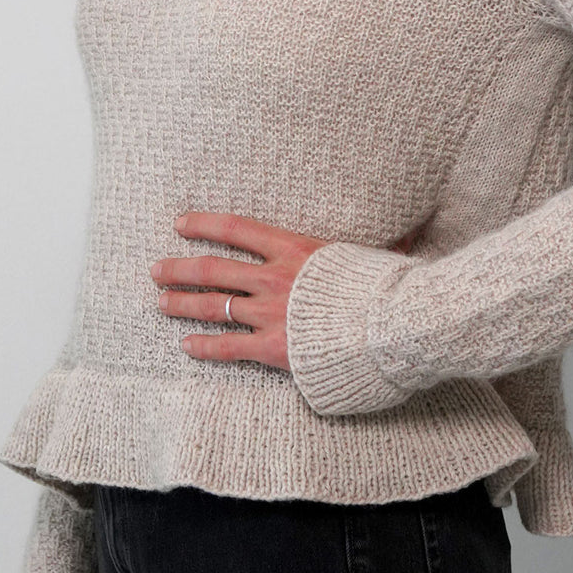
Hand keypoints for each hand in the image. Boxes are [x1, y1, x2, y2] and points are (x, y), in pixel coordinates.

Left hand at [152, 212, 417, 370]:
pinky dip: (204, 346)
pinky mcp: (272, 349)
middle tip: (157, 268)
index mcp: (295, 248)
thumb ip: (385, 242)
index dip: (204, 224)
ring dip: (182, 304)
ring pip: (212, 306)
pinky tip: (187, 346)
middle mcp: (274, 278)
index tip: (180, 223)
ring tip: (161, 302)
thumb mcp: (379, 255)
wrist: (390, 327)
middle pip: (212, 269)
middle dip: (180, 268)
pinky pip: (227, 347)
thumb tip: (415, 226)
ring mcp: (269, 314)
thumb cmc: (385, 288)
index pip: (236, 229)